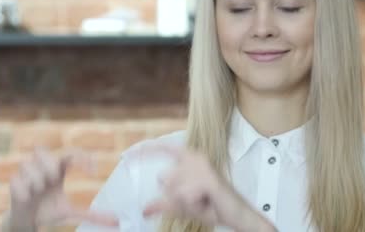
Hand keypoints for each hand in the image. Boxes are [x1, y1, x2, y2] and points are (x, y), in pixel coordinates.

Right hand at [6, 147, 117, 230]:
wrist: (26, 223)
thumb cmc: (49, 212)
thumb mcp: (70, 213)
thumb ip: (91, 214)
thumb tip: (116, 221)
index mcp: (58, 171)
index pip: (71, 154)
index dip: (82, 157)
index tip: (93, 172)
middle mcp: (42, 169)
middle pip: (43, 151)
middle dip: (48, 164)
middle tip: (52, 179)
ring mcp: (26, 175)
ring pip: (28, 164)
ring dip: (35, 179)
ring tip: (37, 192)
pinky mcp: (13, 183)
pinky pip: (16, 179)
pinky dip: (23, 191)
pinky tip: (26, 198)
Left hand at [138, 144, 275, 231]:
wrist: (237, 216)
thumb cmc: (211, 206)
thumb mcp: (182, 206)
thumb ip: (164, 204)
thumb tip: (144, 209)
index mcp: (190, 158)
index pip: (165, 149)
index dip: (147, 150)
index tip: (127, 155)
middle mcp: (196, 158)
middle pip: (164, 179)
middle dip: (174, 197)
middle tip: (194, 201)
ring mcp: (202, 167)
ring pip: (173, 189)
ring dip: (184, 203)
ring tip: (201, 202)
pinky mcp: (208, 180)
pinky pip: (183, 197)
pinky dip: (192, 206)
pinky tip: (205, 204)